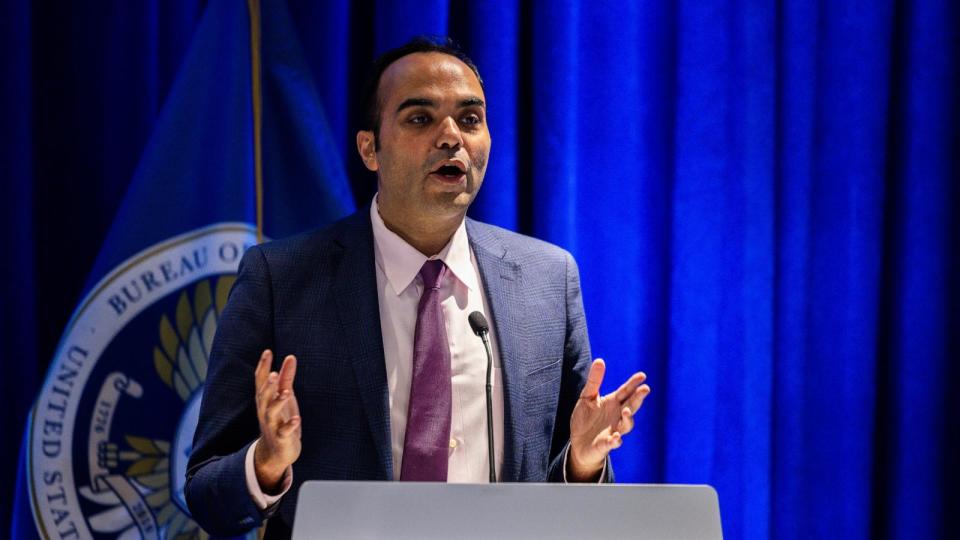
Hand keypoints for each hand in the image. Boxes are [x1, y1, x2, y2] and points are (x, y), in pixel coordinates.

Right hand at [253, 350, 300, 492]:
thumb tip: (290, 357)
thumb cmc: (281, 420)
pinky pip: (283, 432)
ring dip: (277, 402)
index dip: (263, 367)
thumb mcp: (284, 397)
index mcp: (265, 400)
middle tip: (274, 373)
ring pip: (271, 413)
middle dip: (268, 386)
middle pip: (263, 396)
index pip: (260, 381)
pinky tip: (296, 419)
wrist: (276, 453)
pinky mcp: (281, 438)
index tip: (267, 351)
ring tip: (286, 392)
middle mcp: (265, 411)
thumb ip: (286, 377)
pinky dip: (290, 426)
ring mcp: (272, 425)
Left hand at [568, 358, 649, 480]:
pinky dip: (616, 441)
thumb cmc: (585, 419)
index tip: (642, 375)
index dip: (633, 384)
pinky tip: (616, 437)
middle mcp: (617, 416)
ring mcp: (614, 431)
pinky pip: (613, 443)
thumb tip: (600, 360)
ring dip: (628, 418)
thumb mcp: (587, 397)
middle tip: (645, 389)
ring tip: (625, 411)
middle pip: (631, 406)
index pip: (625, 392)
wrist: (579, 444)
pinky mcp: (606, 445)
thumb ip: (594, 381)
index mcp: (613, 403)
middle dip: (638, 398)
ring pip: (626, 425)